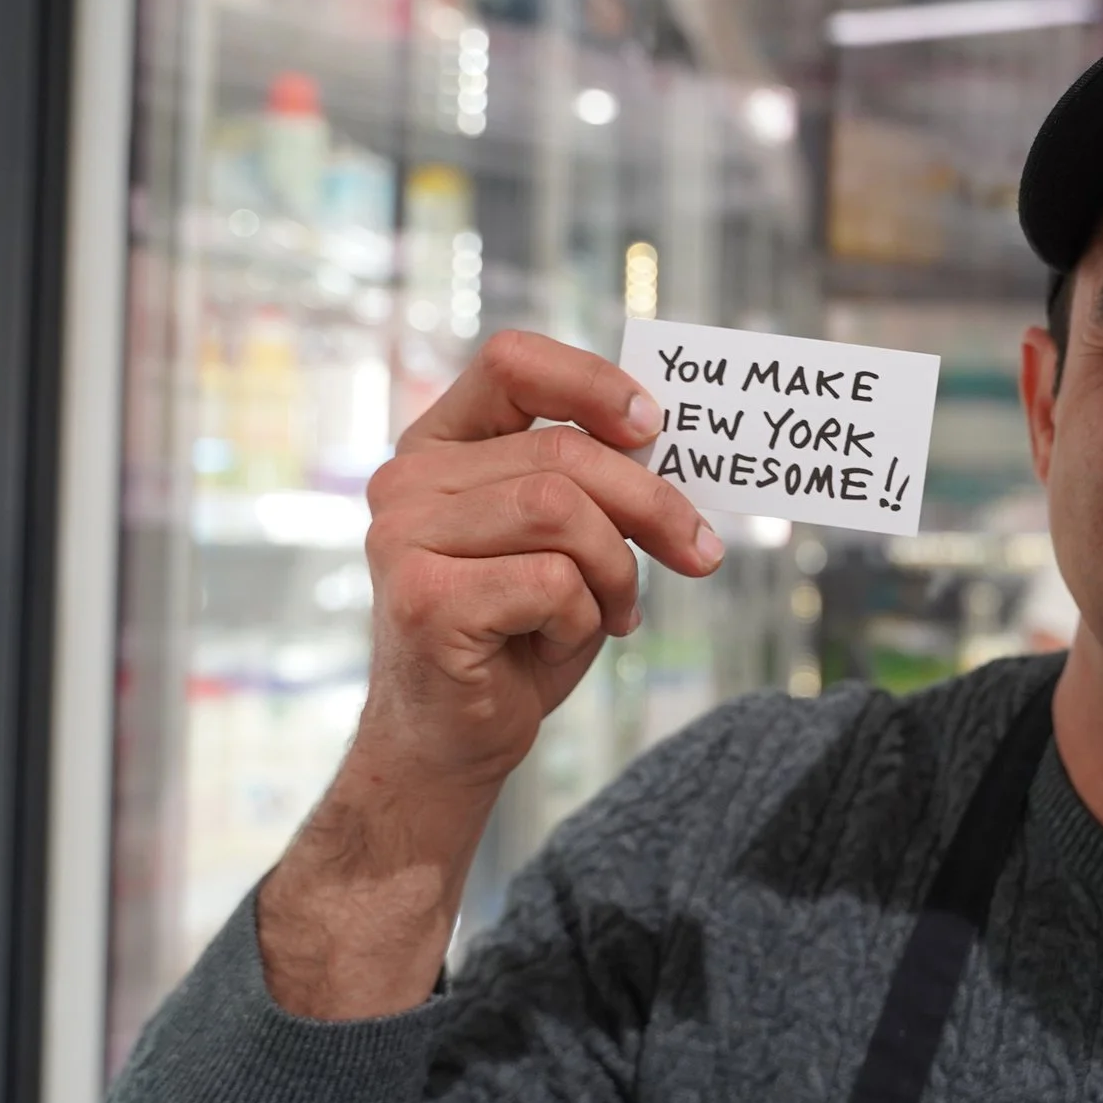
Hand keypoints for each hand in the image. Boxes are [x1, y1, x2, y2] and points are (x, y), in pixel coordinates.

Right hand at [258, 330, 720, 1019]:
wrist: (455, 740)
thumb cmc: (516, 634)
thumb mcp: (563, 541)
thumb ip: (592, 483)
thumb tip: (668, 442)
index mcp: (440, 446)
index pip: (511, 362)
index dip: (591, 383)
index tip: (654, 427)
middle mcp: (407, 480)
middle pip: (563, 455)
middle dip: (651, 506)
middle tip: (698, 553)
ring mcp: (404, 538)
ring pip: (560, 511)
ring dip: (613, 569)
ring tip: (612, 610)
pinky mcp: (425, 599)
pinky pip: (550, 580)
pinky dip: (581, 617)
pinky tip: (555, 643)